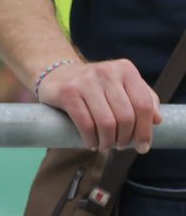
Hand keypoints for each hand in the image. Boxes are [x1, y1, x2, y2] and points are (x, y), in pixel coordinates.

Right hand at [36, 58, 161, 152]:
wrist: (57, 75)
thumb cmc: (94, 86)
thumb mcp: (120, 86)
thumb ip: (142, 98)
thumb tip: (157, 120)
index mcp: (126, 69)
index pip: (143, 104)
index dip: (145, 129)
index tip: (143, 146)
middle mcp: (107, 72)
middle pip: (126, 116)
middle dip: (124, 138)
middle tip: (120, 146)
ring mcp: (86, 81)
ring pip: (106, 122)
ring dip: (108, 141)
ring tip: (105, 146)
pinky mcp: (68, 93)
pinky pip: (85, 123)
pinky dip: (91, 139)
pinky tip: (92, 143)